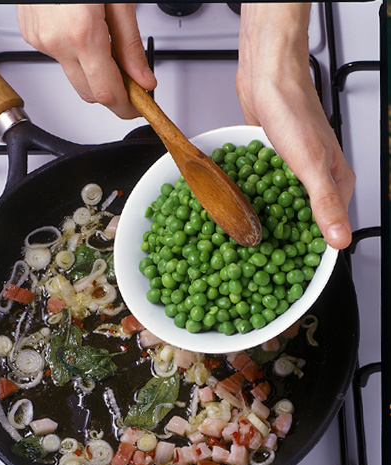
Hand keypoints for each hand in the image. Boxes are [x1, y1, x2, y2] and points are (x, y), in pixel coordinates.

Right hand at [17, 4, 156, 118]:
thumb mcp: (119, 0)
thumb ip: (130, 45)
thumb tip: (143, 79)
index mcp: (81, 32)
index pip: (106, 92)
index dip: (125, 107)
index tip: (138, 107)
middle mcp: (55, 40)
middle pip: (89, 92)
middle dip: (112, 93)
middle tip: (132, 82)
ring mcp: (39, 38)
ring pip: (73, 76)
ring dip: (94, 73)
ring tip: (108, 48)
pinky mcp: (30, 33)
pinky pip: (58, 58)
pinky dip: (75, 55)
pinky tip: (84, 34)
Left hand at [236, 3, 354, 249]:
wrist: (267, 76)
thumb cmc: (294, 110)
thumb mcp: (310, 164)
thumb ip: (325, 203)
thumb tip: (340, 240)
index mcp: (335, 183)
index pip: (327, 230)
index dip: (308, 254)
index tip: (286, 275)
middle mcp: (315, 181)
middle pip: (300, 222)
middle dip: (280, 242)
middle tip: (256, 263)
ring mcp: (291, 174)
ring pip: (279, 208)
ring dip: (264, 223)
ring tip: (243, 244)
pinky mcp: (271, 166)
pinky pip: (263, 192)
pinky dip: (252, 202)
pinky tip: (237, 212)